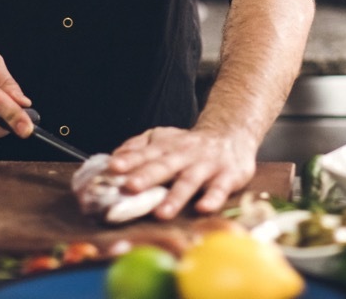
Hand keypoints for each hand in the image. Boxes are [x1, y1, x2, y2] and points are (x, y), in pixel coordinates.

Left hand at [108, 126, 257, 218]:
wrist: (232, 133)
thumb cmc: (189, 145)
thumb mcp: (164, 138)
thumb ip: (139, 147)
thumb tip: (114, 157)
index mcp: (166, 147)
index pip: (145, 153)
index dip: (130, 160)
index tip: (114, 168)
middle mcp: (185, 155)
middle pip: (164, 166)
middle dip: (147, 176)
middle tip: (130, 187)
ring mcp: (206, 165)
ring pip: (189, 181)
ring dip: (175, 197)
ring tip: (161, 213)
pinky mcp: (228, 176)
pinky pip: (219, 189)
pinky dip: (212, 199)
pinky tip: (203, 208)